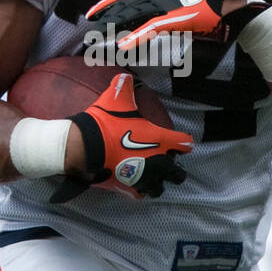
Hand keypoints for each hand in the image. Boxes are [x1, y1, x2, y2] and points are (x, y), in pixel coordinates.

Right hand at [53, 73, 192, 202]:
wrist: (87, 146)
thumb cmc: (106, 122)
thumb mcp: (117, 97)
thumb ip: (124, 85)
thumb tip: (125, 75)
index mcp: (161, 139)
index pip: (184, 143)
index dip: (182, 141)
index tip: (179, 141)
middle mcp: (158, 162)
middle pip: (178, 174)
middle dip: (174, 168)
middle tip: (165, 162)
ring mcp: (144, 178)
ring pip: (159, 188)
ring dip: (157, 182)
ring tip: (151, 176)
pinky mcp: (129, 188)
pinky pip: (140, 194)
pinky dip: (139, 190)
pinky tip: (134, 184)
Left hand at [85, 0, 263, 49]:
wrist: (228, 7)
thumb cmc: (206, 10)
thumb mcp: (177, 11)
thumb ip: (160, 16)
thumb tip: (147, 25)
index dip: (108, 4)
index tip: (92, 14)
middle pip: (126, 5)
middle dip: (107, 17)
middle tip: (90, 29)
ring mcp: (166, 4)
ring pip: (134, 15)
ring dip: (116, 27)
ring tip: (99, 36)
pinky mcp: (175, 17)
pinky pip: (151, 28)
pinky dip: (136, 36)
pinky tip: (123, 44)